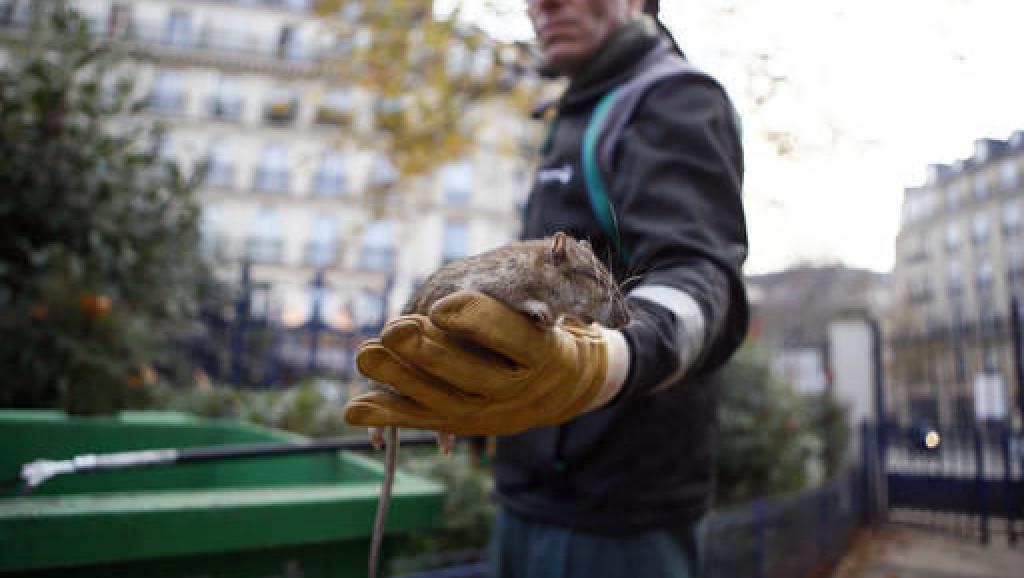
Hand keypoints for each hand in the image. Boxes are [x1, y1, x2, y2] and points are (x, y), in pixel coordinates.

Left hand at [344, 291, 628, 435]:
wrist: (565, 385)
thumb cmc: (553, 329)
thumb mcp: (565, 301)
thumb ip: (544, 281)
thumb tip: (554, 254)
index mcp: (545, 354)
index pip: (511, 336)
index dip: (474, 320)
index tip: (441, 306)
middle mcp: (518, 390)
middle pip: (471, 375)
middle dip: (429, 353)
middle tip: (393, 329)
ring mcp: (489, 413)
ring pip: (441, 400)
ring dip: (399, 378)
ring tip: (365, 354)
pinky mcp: (462, 423)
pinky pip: (422, 421)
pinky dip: (387, 415)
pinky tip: (353, 409)